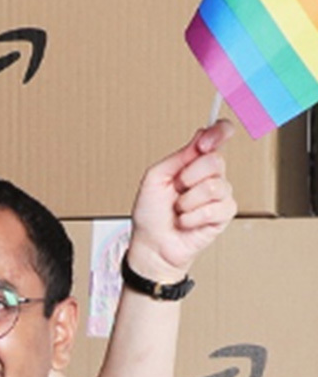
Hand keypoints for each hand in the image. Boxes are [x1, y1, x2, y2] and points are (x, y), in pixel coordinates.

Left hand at [127, 121, 236, 281]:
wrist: (153, 244)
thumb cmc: (151, 213)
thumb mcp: (155, 178)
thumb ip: (179, 156)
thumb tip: (201, 136)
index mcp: (193, 162)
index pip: (218, 136)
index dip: (219, 132)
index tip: (206, 141)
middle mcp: (210, 175)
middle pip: (216, 161)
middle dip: (188, 177)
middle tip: (176, 190)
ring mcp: (220, 195)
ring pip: (215, 186)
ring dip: (188, 201)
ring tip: (180, 209)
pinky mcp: (225, 214)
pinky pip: (215, 209)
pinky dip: (193, 217)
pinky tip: (187, 221)